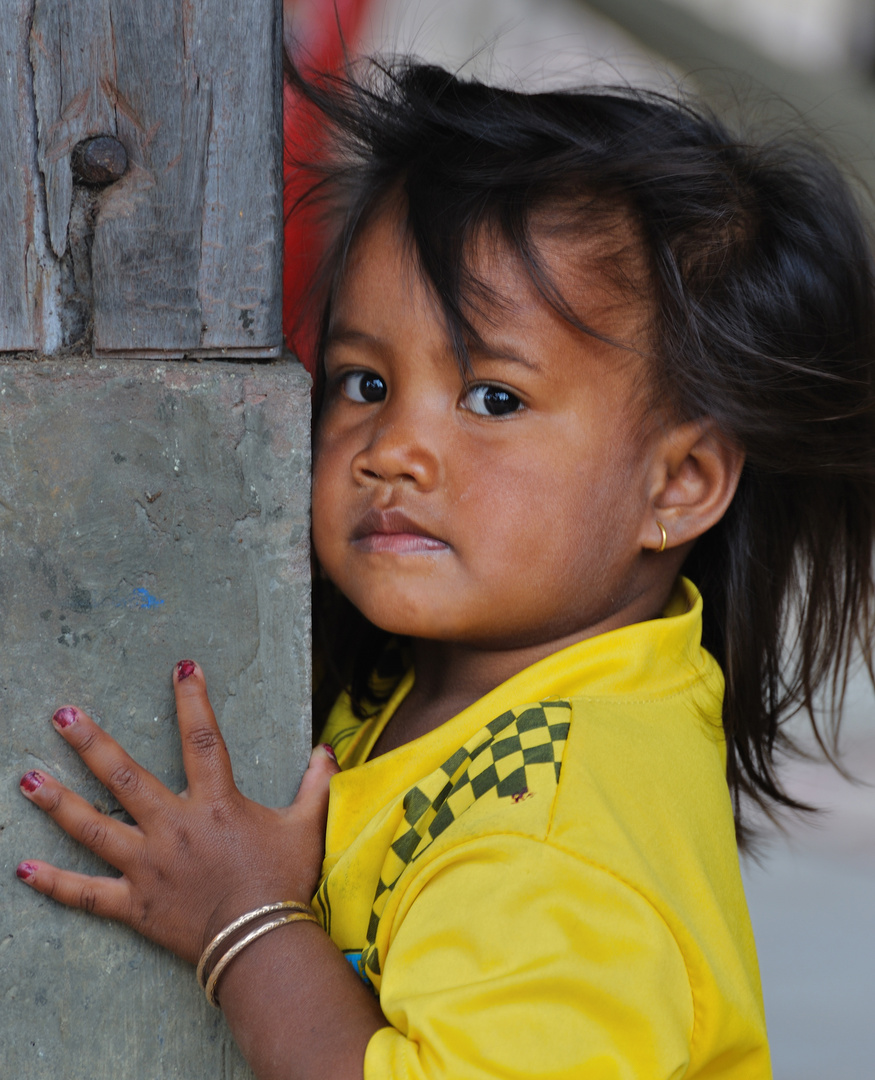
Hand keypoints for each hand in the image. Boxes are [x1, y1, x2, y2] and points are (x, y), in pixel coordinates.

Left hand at [16, 660, 338, 964]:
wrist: (261, 944)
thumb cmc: (284, 882)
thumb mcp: (307, 827)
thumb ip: (315, 785)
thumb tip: (326, 750)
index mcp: (214, 804)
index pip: (202, 739)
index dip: (193, 700)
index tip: (182, 668)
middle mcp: (173, 827)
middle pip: (124, 776)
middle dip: (90, 743)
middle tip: (60, 715)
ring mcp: (147, 865)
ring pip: (93, 827)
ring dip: (58, 802)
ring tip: (26, 778)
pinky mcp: (134, 904)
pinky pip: (86, 893)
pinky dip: (54, 883)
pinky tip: (22, 868)